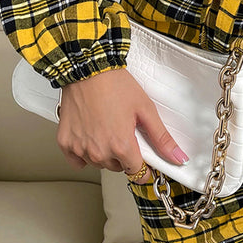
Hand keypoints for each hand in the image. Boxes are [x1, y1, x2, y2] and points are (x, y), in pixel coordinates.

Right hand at [55, 67, 188, 184]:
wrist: (88, 69)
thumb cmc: (114, 85)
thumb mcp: (145, 110)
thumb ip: (161, 138)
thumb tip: (177, 157)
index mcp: (121, 145)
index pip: (137, 173)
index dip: (143, 166)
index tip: (143, 160)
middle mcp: (99, 151)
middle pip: (118, 167)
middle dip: (124, 155)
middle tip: (124, 132)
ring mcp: (80, 148)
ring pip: (98, 163)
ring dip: (105, 153)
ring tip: (107, 129)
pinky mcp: (65, 143)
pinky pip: (77, 160)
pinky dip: (84, 152)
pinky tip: (90, 136)